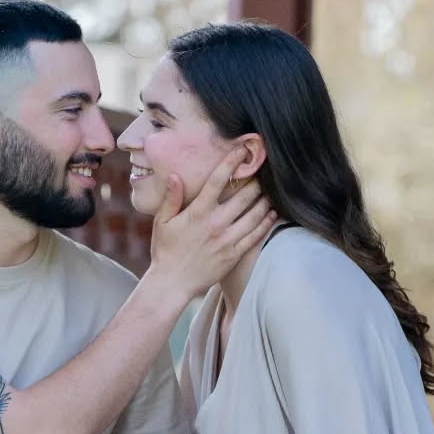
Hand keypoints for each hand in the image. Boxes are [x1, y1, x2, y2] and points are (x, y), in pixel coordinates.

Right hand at [146, 147, 277, 299]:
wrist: (171, 283)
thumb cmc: (165, 251)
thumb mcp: (162, 222)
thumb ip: (171, 198)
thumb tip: (175, 175)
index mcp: (197, 213)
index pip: (217, 181)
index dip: (230, 163)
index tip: (241, 150)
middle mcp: (215, 224)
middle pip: (243, 196)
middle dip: (255, 181)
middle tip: (263, 170)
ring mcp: (227, 240)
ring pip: (254, 215)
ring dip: (265, 200)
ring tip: (271, 190)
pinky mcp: (234, 255)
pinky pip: (255, 236)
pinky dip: (266, 223)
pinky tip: (272, 214)